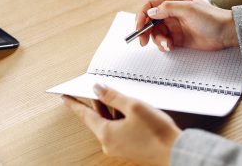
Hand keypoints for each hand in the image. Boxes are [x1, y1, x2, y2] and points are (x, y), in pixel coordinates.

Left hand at [63, 84, 180, 165]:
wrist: (177, 152)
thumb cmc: (157, 133)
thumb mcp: (133, 106)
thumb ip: (113, 96)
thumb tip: (98, 89)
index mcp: (106, 133)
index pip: (84, 114)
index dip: (74, 103)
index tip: (65, 97)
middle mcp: (109, 143)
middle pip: (98, 118)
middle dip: (97, 103)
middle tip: (95, 89)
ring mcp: (120, 147)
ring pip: (109, 123)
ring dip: (111, 109)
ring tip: (116, 95)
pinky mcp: (130, 148)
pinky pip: (119, 130)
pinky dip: (120, 118)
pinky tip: (128, 109)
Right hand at [136, 0, 237, 51]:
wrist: (226, 33)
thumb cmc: (212, 17)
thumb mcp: (188, 8)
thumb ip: (167, 8)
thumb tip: (150, 11)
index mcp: (173, 1)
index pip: (151, 5)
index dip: (142, 14)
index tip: (139, 26)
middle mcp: (172, 13)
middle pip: (150, 21)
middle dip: (145, 31)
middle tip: (142, 41)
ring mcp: (175, 26)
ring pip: (156, 33)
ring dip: (157, 40)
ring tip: (167, 45)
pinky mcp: (178, 38)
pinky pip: (164, 42)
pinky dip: (163, 46)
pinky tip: (170, 47)